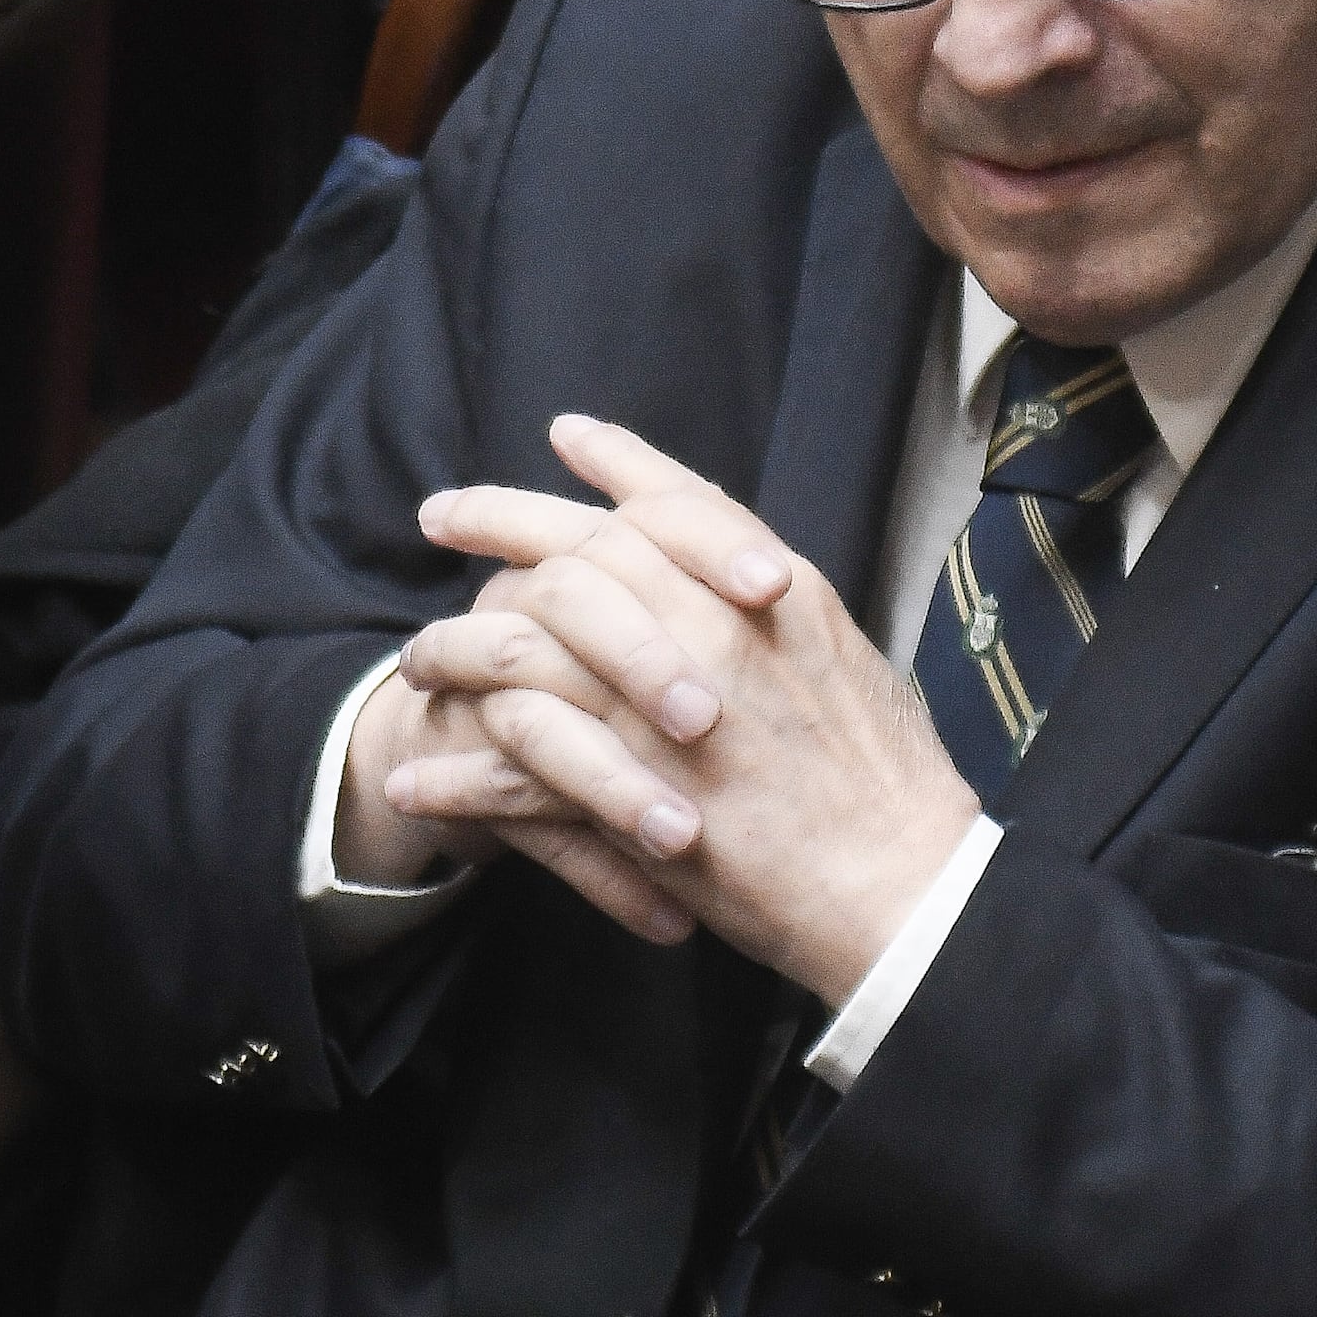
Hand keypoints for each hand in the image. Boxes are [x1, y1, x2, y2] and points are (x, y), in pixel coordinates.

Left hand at [380, 415, 982, 999]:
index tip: (561, 433)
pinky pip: (512, 770)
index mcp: (767, 593)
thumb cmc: (888, 780)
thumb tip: (746, 571)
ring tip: (415, 658)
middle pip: (574, 554)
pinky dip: (457, 776)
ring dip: (454, 648)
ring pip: (520, 650)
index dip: (611, 462)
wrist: (900, 883)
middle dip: (495, 521)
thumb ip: (781, 603)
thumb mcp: (847, 653)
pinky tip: (416, 778)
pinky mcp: (626, 798)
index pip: (669, 501)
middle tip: (439, 513)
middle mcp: (705, 633)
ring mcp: (656, 713)